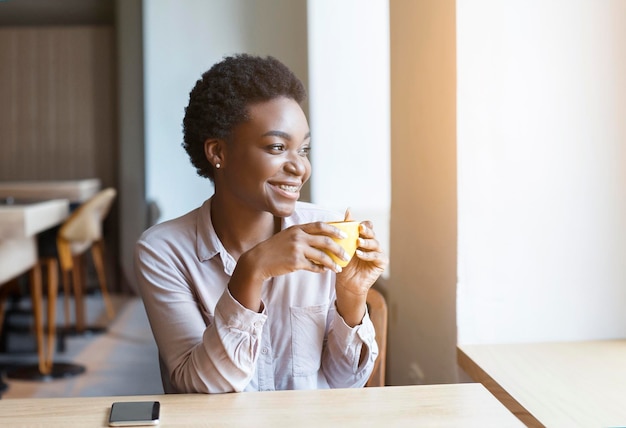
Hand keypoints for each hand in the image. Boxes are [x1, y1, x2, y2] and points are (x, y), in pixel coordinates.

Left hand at [333, 209, 387, 325]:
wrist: (347, 283)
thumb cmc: (344, 264)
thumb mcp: (343, 245)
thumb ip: (346, 229)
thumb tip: (349, 210)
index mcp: (364, 238)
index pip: (367, 226)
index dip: (363, 224)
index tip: (356, 224)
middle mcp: (373, 244)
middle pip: (372, 233)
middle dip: (366, 231)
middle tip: (360, 229)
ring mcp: (378, 253)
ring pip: (375, 243)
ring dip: (366, 242)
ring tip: (358, 243)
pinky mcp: (381, 262)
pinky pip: (376, 256)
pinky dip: (368, 255)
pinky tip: (359, 254)